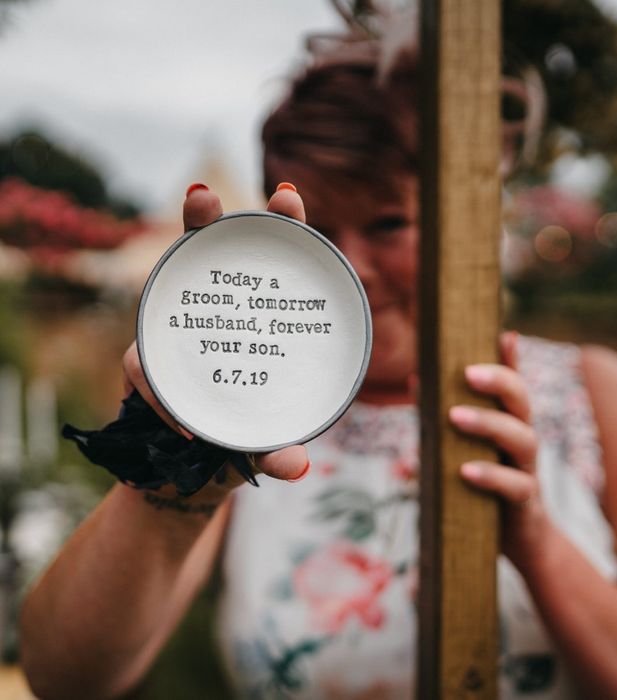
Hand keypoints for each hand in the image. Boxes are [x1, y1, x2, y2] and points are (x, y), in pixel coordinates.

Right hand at [121, 183, 309, 495]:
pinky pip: (141, 366)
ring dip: (172, 279)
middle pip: (204, 258)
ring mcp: (176, 338)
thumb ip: (277, 453)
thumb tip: (298, 467)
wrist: (195, 472)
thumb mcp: (266, 445)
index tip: (289, 194)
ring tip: (189, 256)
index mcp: (255, 326)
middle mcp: (214, 320)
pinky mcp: (147, 367)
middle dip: (202, 219)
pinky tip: (181, 419)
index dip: (280, 226)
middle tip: (203, 194)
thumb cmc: (242, 439)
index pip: (268, 268)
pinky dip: (157, 389)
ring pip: (165, 296)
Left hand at [450, 331, 548, 570]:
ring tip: (455, 416)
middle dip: (499, 381)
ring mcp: (528, 470)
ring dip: (489, 423)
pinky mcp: (526, 502)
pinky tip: (465, 471)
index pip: (513, 384)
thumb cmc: (484, 489)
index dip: (511, 359)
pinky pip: (515, 486)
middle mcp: (522, 440)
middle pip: (522, 401)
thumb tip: (416, 380)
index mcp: (508, 423)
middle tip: (468, 372)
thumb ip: (444, 419)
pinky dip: (491, 476)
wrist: (520, 543)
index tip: (503, 333)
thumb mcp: (463, 450)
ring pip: (522, 438)